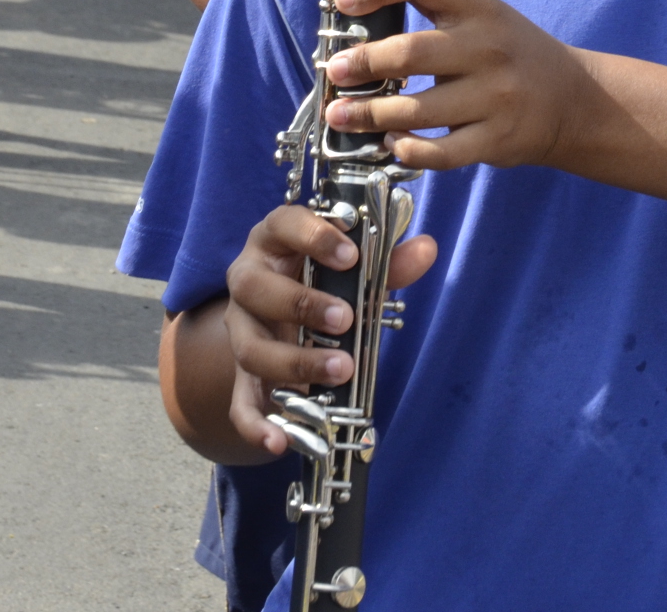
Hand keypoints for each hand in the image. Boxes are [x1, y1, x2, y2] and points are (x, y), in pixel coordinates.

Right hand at [221, 204, 438, 454]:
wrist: (287, 317)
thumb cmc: (324, 280)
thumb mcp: (354, 269)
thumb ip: (388, 261)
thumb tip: (427, 249)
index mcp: (275, 242)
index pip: (283, 224)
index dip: (313, 236)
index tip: (351, 256)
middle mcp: (248, 281)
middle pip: (254, 288)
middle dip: (301, 305)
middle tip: (346, 320)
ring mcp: (241, 330)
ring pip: (249, 347)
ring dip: (293, 362)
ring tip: (340, 369)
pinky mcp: (242, 375)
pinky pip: (240, 403)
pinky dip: (256, 425)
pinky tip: (280, 442)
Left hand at [317, 0, 595, 172]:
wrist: (574, 101)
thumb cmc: (511, 54)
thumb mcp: (483, 17)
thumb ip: (434, 12)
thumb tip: (358, 18)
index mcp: (478, 8)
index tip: (345, 0)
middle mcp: (487, 48)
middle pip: (412, 52)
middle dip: (363, 63)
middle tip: (335, 71)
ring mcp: (494, 97)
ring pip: (417, 109)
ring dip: (370, 115)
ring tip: (342, 116)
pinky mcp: (496, 139)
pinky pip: (441, 152)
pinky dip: (409, 151)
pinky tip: (391, 145)